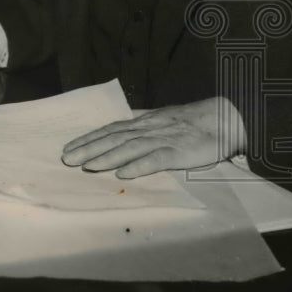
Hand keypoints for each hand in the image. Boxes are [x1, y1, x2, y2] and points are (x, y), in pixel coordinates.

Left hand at [61, 96, 247, 178]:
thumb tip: (117, 124)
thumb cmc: (190, 121)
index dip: (88, 139)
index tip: (68, 148)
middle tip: (67, 159)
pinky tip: (123, 173)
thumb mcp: (160, 118)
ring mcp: (162, 139)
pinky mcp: (179, 152)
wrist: (224, 118)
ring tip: (87, 166)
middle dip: (88, 148)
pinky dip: (139, 166)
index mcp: (142, 122)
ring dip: (107, 157)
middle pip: (113, 138)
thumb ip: (139, 123)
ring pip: (129, 148)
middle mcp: (147, 129)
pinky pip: (156, 159)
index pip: (109, 130)